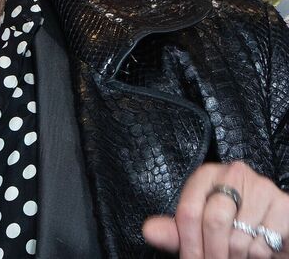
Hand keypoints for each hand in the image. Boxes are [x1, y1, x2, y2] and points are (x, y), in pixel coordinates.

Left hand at [143, 161, 287, 257]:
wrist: (274, 228)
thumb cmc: (232, 225)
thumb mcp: (200, 227)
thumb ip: (175, 231)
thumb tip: (149, 232)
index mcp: (206, 176)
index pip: (188, 211)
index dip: (187, 243)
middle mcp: (234, 174)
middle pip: (213, 222)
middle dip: (211, 254)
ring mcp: (262, 188)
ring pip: (238, 237)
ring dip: (233, 257)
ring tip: (234, 258)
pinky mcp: (284, 206)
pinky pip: (263, 243)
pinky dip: (256, 256)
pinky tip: (254, 252)